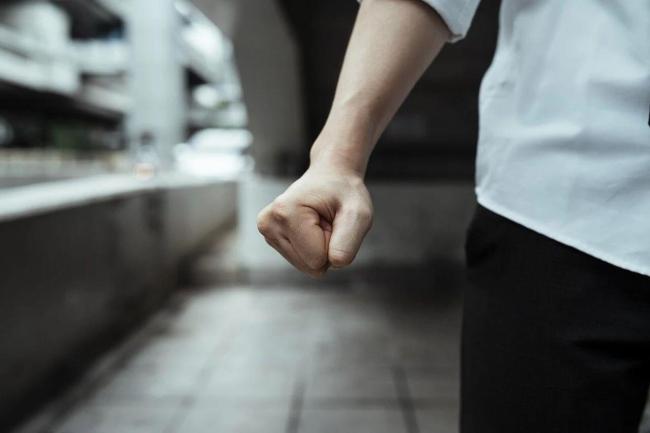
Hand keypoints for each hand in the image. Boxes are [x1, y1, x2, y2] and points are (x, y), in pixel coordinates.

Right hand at [257, 163, 372, 276]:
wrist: (331, 177)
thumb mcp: (359, 213)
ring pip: (306, 266)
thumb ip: (349, 241)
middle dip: (327, 248)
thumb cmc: (344, 193)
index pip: (318, 260)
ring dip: (320, 247)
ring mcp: (267, 231)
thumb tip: (336, 263)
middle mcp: (269, 223)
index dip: (334, 243)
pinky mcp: (271, 238)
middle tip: (329, 222)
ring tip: (321, 222)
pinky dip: (312, 248)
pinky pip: (302, 262)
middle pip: (310, 266)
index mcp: (285, 212)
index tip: (333, 220)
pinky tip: (312, 226)